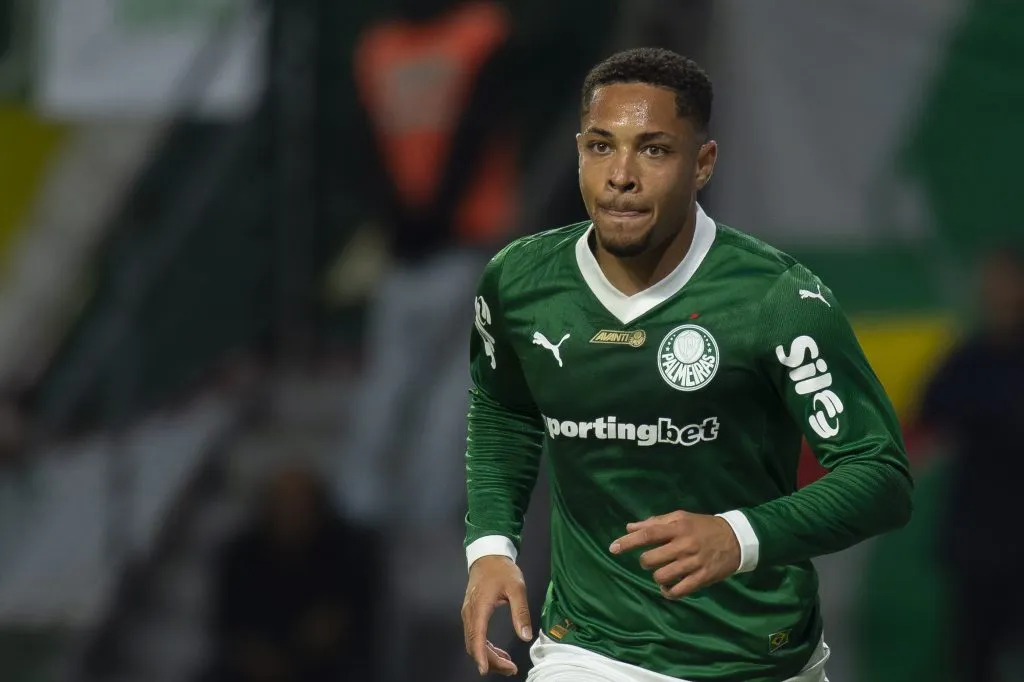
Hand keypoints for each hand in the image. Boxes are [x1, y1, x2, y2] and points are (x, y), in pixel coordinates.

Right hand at [461, 555, 532, 675]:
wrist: (488, 555)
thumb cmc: (502, 570)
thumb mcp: (517, 588)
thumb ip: (520, 612)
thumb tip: (525, 636)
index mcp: (479, 607)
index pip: (477, 637)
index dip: (482, 656)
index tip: (486, 670)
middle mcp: (469, 613)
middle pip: (474, 644)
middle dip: (490, 661)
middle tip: (510, 668)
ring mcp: (468, 614)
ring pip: (473, 642)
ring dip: (488, 656)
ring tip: (507, 664)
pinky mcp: (471, 614)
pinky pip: (475, 636)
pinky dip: (485, 647)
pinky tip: (499, 652)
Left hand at [609, 510, 740, 598]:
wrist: (737, 539)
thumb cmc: (703, 526)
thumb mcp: (681, 517)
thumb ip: (655, 522)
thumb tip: (630, 527)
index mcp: (677, 527)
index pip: (647, 534)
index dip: (627, 542)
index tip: (613, 548)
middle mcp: (683, 545)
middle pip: (650, 558)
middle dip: (646, 561)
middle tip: (652, 559)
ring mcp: (693, 563)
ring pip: (662, 576)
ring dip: (657, 576)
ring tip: (663, 572)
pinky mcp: (702, 578)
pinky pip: (678, 591)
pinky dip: (669, 592)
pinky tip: (669, 588)